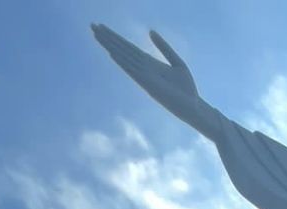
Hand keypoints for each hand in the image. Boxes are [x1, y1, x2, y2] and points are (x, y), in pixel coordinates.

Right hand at [91, 24, 216, 138]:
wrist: (194, 106)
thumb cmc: (186, 88)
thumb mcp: (177, 63)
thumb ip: (164, 48)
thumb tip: (150, 31)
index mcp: (149, 64)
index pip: (129, 48)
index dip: (116, 37)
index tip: (102, 26)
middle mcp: (143, 69)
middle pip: (123, 50)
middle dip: (108, 38)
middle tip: (92, 25)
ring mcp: (145, 77)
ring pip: (124, 58)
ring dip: (111, 46)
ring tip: (97, 34)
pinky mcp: (149, 85)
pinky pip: (133, 71)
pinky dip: (123, 62)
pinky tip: (112, 53)